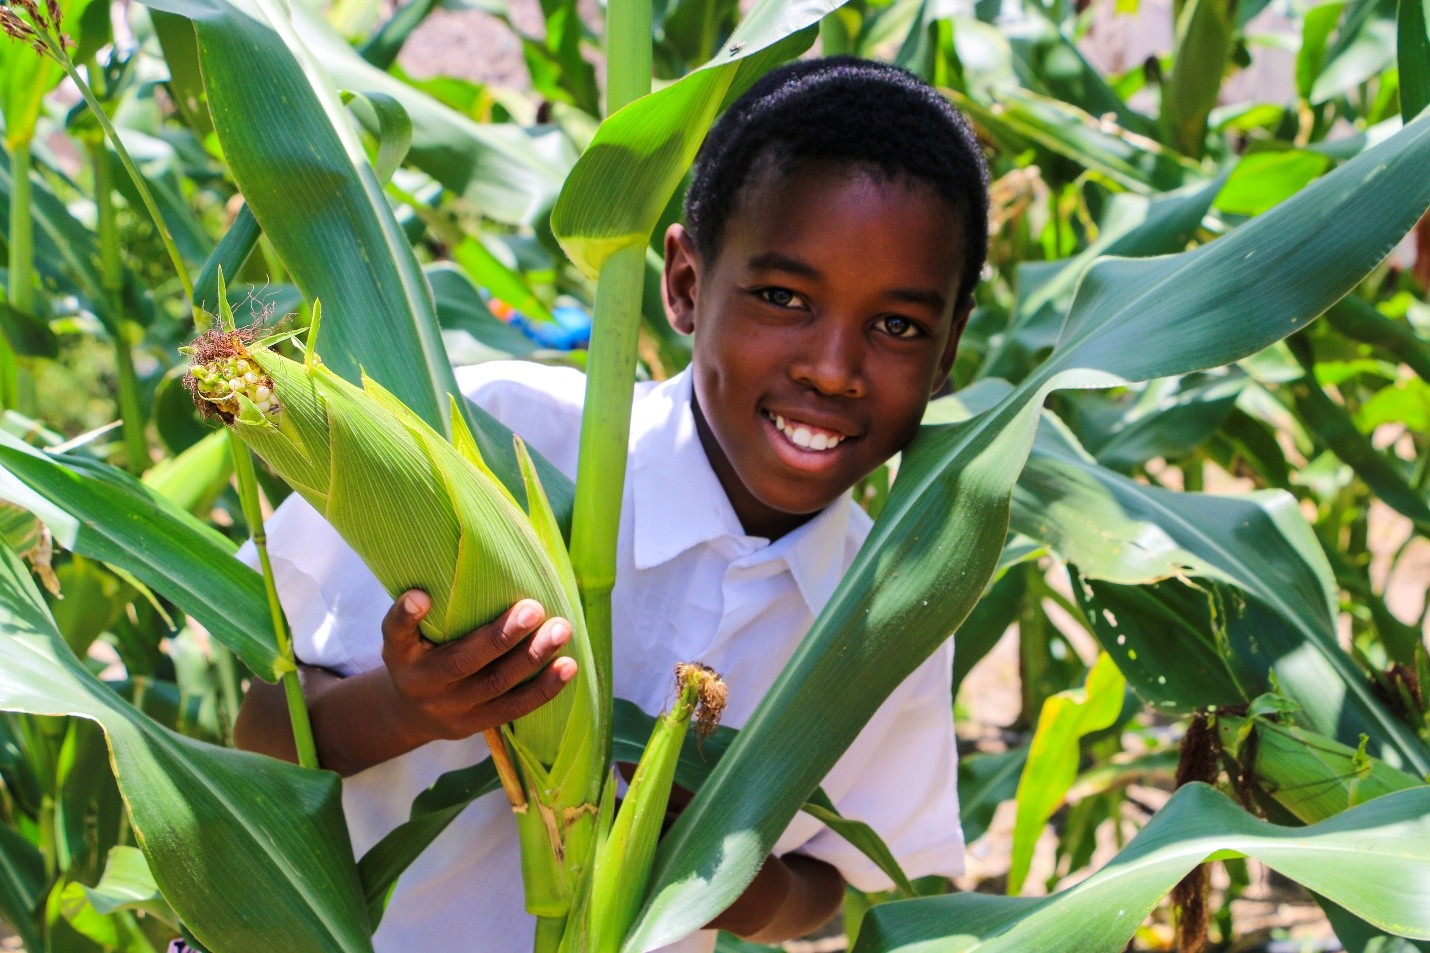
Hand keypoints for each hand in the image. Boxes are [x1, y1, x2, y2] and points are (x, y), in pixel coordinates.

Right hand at [379, 590, 576, 747]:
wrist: (409, 714)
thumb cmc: (416, 656)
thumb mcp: (404, 635)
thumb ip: (417, 612)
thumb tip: (438, 582)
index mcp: (401, 655)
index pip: (397, 635)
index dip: (406, 616)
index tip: (421, 596)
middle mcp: (425, 684)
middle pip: (464, 662)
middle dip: (501, 636)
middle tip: (533, 608)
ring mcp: (454, 708)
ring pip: (497, 684)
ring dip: (533, 657)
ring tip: (561, 630)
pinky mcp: (478, 723)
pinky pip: (514, 708)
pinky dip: (544, 687)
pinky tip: (567, 666)